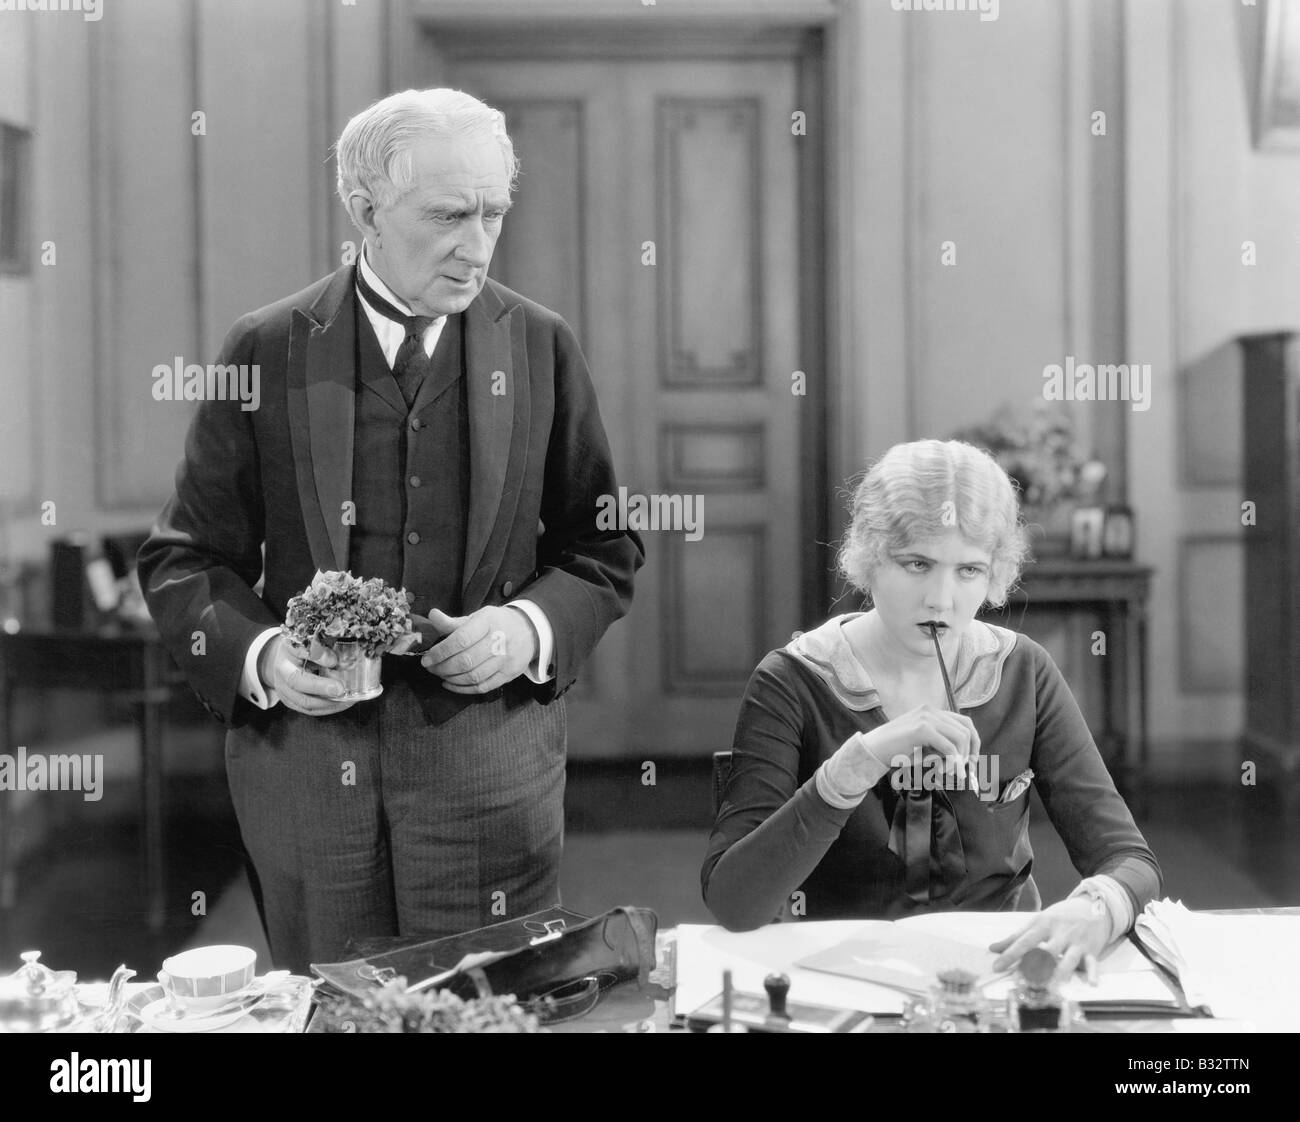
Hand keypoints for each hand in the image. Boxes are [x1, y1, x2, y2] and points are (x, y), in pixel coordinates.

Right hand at [258, 633, 354, 716]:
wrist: (287, 658)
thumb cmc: (308, 646)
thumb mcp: (318, 640)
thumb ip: (330, 647)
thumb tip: (347, 662)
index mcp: (289, 647)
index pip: (298, 650)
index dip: (316, 656)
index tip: (333, 661)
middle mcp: (282, 668)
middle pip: (296, 680)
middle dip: (320, 687)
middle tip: (340, 689)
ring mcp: (283, 687)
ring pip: (303, 700)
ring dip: (328, 702)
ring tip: (347, 699)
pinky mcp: (290, 701)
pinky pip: (309, 710)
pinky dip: (328, 708)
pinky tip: (342, 704)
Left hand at [418, 606, 536, 693]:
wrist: (529, 631)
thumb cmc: (496, 623)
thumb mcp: (477, 617)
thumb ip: (453, 622)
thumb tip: (432, 616)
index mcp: (489, 621)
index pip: (461, 639)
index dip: (441, 652)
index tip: (427, 659)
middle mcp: (500, 640)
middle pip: (467, 661)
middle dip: (443, 668)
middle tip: (431, 668)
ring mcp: (507, 659)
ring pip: (474, 676)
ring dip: (451, 679)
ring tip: (440, 675)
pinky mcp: (510, 674)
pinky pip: (483, 687)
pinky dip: (463, 689)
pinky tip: (450, 684)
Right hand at [827, 704, 981, 793]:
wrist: (873, 750)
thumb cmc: (897, 751)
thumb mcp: (924, 746)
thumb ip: (942, 746)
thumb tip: (964, 759)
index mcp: (932, 712)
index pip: (965, 722)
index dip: (974, 743)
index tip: (972, 762)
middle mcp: (931, 711)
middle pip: (966, 730)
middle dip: (970, 753)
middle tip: (965, 771)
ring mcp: (926, 718)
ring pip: (961, 738)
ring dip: (960, 759)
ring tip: (950, 772)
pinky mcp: (922, 729)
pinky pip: (949, 747)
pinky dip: (953, 762)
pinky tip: (945, 771)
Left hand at [988, 897, 1110, 983]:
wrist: (1093, 905)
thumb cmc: (1060, 917)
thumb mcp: (1037, 921)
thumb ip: (1016, 936)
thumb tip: (993, 948)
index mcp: (1043, 925)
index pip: (1024, 941)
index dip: (1010, 954)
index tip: (997, 966)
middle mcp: (1059, 934)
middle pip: (1046, 951)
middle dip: (1035, 965)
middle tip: (1023, 980)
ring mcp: (1076, 942)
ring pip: (1069, 958)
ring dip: (1060, 972)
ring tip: (1051, 985)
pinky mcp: (1091, 950)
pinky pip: (1092, 963)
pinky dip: (1093, 973)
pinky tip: (1091, 983)